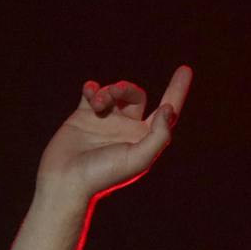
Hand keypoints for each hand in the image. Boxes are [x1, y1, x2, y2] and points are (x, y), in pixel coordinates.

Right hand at [36, 66, 192, 201]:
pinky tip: (89, 93)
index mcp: (143, 139)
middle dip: (127, 89)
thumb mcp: (139, 159)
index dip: (177, 90)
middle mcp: (126, 129)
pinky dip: (92, 88)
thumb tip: (169, 109)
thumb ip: (159, 135)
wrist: (65, 180)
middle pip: (136, 95)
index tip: (185, 69)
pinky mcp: (83, 116)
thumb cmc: (102, 175)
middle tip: (115, 92)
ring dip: (108, 91)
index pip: (166, 111)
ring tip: (96, 103)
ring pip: (114, 92)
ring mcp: (104, 121)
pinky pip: (92, 91)